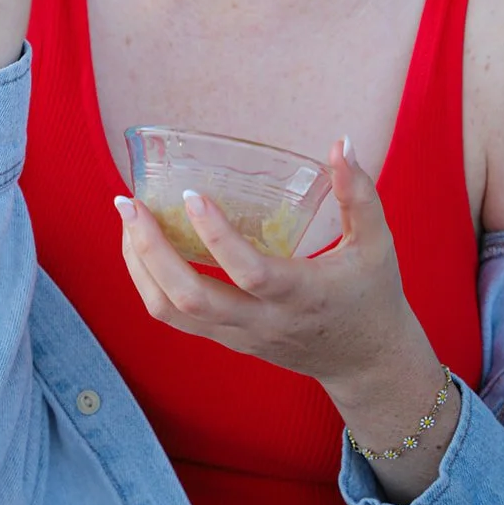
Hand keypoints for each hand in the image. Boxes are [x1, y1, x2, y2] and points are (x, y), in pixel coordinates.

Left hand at [116, 139, 420, 395]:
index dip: (216, 236)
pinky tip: (141, 247)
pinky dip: (148, 283)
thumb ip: (359, 193)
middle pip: (190, 298)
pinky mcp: (227, 340)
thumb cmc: (372, 295)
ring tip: (127, 219)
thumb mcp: (376, 243)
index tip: (191, 194)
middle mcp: (262, 320)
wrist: (366, 362)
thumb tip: (341, 142)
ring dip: (139, 265)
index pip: (250, 272)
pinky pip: (174, 318)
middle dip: (150, 250)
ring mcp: (239, 336)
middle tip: (128, 203)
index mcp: (301, 294)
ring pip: (172, 312)